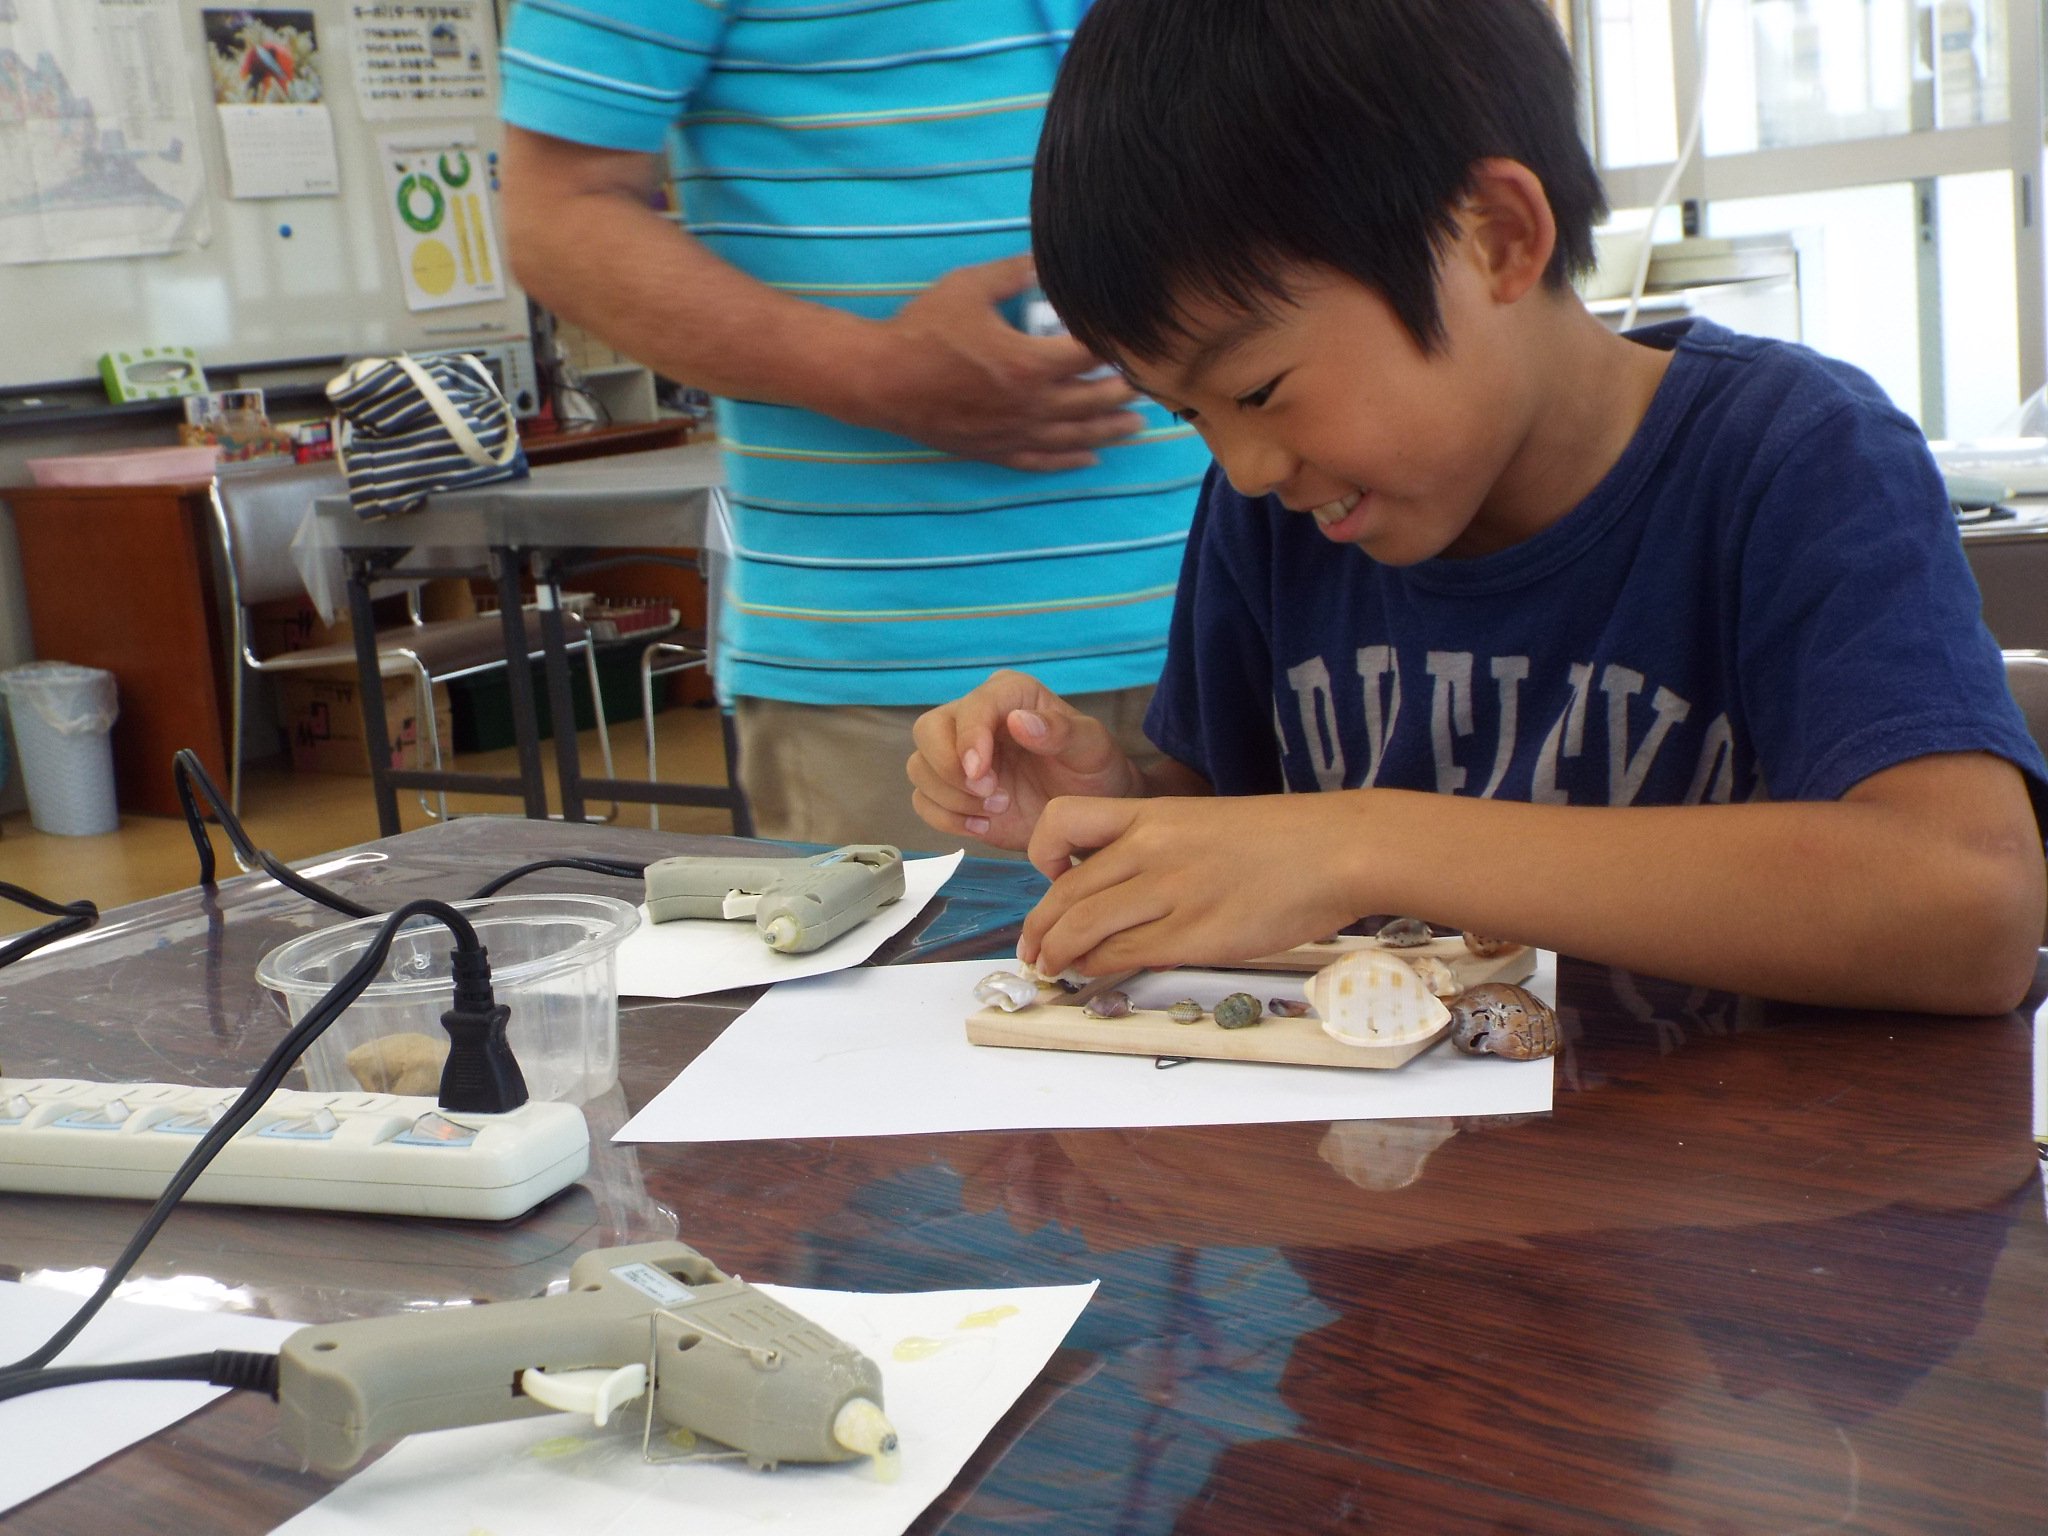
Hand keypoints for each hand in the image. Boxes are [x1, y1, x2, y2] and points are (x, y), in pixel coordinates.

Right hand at [852, 254, 1144, 469]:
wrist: (879, 381)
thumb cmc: (921, 331)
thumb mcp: (969, 287)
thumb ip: (1015, 273)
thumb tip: (1047, 257)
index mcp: (1028, 362)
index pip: (1089, 356)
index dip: (1115, 347)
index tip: (1132, 339)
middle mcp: (1029, 404)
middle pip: (1093, 401)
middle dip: (1124, 392)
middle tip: (1150, 383)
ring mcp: (1013, 432)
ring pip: (1075, 437)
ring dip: (1109, 431)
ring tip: (1136, 427)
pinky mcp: (995, 450)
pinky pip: (1041, 460)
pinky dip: (1069, 460)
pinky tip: (1090, 458)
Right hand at [908, 670, 1145, 849]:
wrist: (1087, 811)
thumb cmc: (1093, 769)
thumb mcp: (1091, 747)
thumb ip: (1061, 731)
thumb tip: (1019, 721)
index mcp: (1009, 695)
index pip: (972, 706)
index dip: (969, 738)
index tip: (981, 774)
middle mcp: (975, 718)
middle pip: (928, 731)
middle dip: (950, 768)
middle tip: (990, 794)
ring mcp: (958, 756)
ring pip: (919, 767)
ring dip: (952, 797)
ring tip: (998, 810)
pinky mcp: (952, 792)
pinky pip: (923, 801)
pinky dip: (947, 818)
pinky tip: (984, 826)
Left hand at [1019, 794, 1369, 975]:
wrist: (1337, 850)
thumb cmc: (1284, 839)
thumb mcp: (1207, 824)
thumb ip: (1160, 854)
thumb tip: (1126, 901)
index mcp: (1153, 814)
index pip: (1064, 821)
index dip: (1041, 853)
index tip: (1050, 877)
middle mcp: (1151, 850)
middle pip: (1065, 891)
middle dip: (1039, 927)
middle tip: (1032, 947)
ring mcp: (1170, 893)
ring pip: (1084, 928)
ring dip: (1059, 953)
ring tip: (1052, 966)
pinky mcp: (1193, 935)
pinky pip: (1124, 954)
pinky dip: (1098, 966)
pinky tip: (1095, 970)